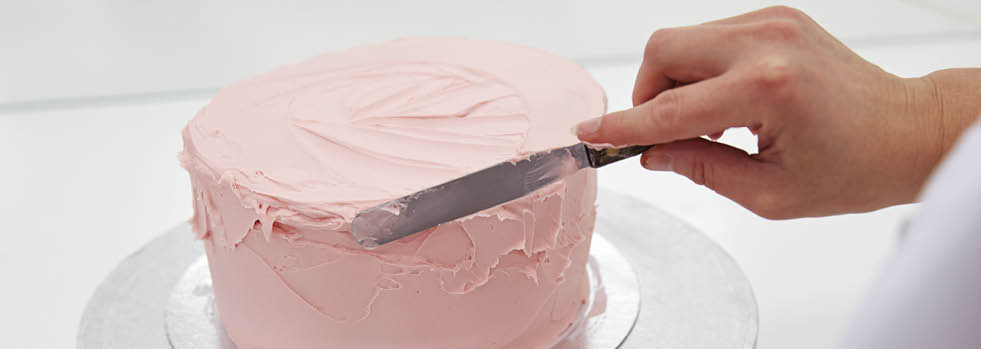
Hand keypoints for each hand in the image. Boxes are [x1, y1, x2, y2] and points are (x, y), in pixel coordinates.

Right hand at [577, 6, 979, 218]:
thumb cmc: (853, 167)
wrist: (905, 131)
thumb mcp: (769, 194)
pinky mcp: (776, 16)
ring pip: (682, 41)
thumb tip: (651, 152)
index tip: (589, 133)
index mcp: (767, 90)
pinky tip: (727, 102)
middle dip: (647, 95)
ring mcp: (772, 22)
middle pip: (664, 52)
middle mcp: (766, 43)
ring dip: (674, 82)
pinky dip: (701, 69)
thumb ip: (700, 169)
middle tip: (664, 135)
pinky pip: (710, 37)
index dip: (622, 126)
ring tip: (708, 123)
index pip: (670, 110)